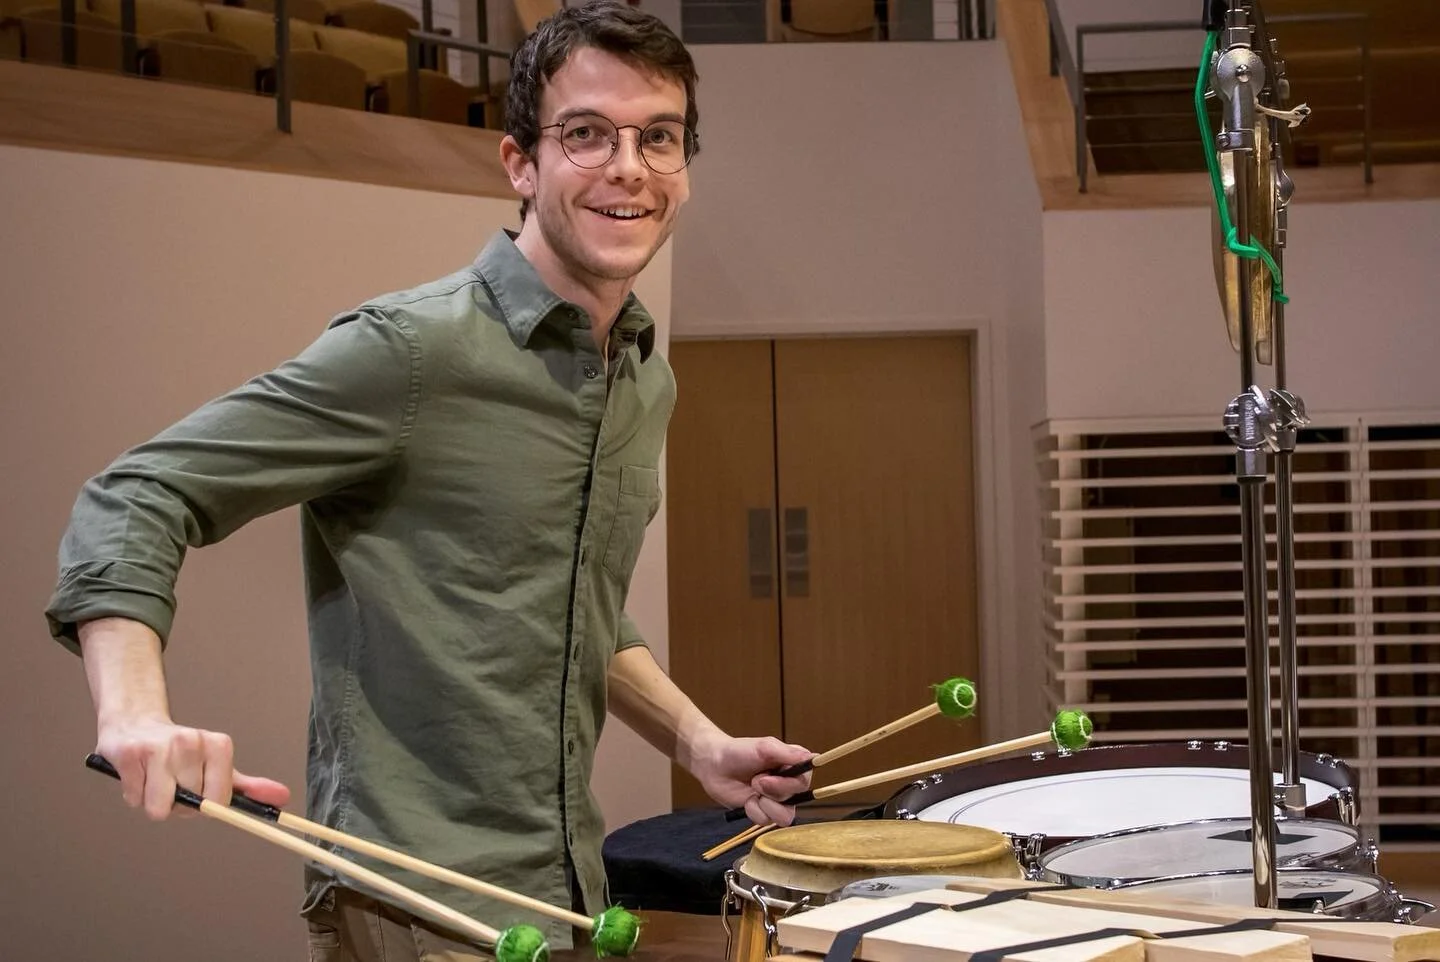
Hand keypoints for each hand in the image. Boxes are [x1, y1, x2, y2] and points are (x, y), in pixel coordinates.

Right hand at [96, 715, 289, 820]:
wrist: (136, 723)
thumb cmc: (179, 753)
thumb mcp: (218, 765)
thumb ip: (248, 786)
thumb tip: (283, 798)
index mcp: (218, 745)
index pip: (219, 801)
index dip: (205, 807)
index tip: (197, 792)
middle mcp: (192, 742)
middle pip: (188, 806)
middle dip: (177, 804)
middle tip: (170, 782)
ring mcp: (160, 746)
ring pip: (159, 807)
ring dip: (153, 801)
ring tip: (154, 780)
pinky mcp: (130, 753)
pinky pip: (135, 799)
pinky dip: (134, 794)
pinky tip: (138, 774)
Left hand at [688, 729, 811, 826]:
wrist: (713, 764)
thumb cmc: (739, 751)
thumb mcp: (764, 747)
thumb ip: (788, 754)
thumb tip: (814, 757)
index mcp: (792, 766)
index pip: (806, 780)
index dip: (791, 782)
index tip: (775, 774)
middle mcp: (787, 785)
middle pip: (795, 799)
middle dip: (774, 791)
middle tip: (758, 780)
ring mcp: (774, 801)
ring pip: (784, 816)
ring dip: (766, 805)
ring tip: (753, 790)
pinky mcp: (761, 812)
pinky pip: (765, 821)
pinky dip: (753, 810)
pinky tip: (746, 800)